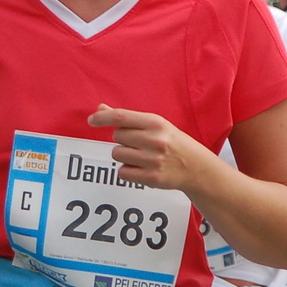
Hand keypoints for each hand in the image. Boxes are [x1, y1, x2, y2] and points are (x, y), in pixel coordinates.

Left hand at [88, 104, 212, 190]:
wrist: (195, 166)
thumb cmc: (170, 141)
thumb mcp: (154, 124)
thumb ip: (127, 118)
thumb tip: (100, 108)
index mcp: (155, 123)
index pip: (121, 117)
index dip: (102, 118)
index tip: (91, 121)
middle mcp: (155, 140)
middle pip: (117, 137)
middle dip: (122, 140)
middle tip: (139, 143)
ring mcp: (153, 160)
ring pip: (117, 155)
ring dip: (124, 156)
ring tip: (141, 156)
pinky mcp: (152, 178)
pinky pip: (122, 172)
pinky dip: (128, 171)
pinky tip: (142, 168)